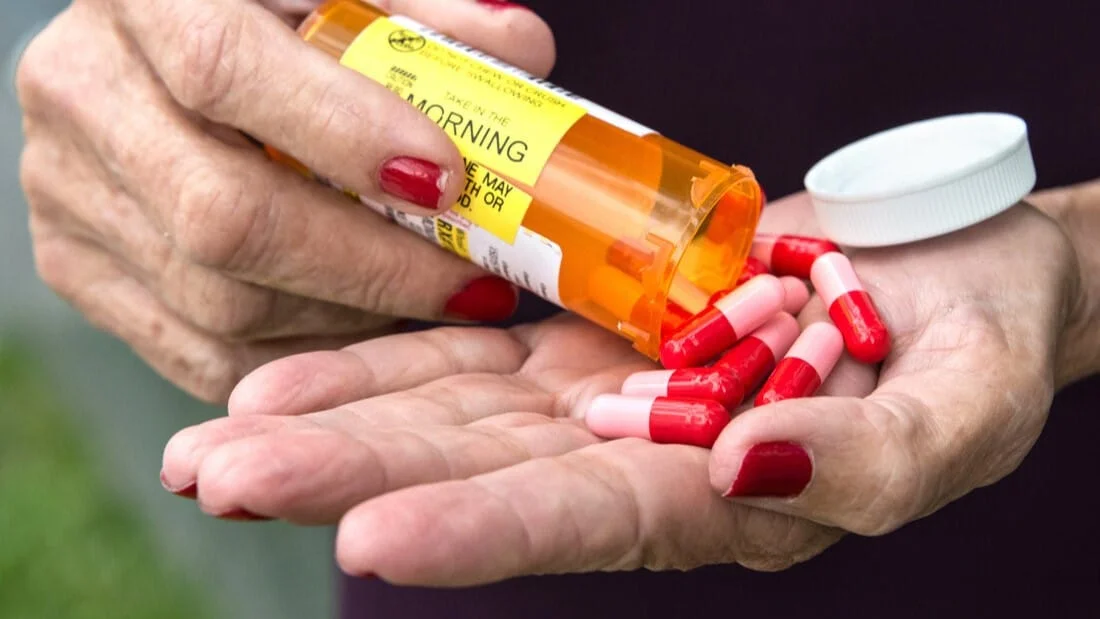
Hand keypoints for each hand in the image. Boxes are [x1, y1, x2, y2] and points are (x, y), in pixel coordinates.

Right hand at [16, 0, 552, 400]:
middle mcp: (84, 92)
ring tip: (426, 298)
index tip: (447, 180)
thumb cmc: (268, 12)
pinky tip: (362, 323)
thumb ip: (421, 14)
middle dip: (371, 266)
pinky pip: (198, 349)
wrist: (157, 46)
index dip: (344, 135)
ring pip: (218, 302)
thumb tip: (521, 57)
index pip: (224, 68)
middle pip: (223, 217)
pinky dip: (300, 353)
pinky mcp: (75, 265)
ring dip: (348, 318)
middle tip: (469, 280)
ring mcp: (66, 191)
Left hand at [157, 189, 1094, 585]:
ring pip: (450, 414)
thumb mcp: (960, 415)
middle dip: (349, 478)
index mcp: (724, 501)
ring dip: (334, 421)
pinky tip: (292, 371)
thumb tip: (743, 470)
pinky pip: (472, 347)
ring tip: (216, 437)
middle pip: (478, 476)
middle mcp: (640, 458)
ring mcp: (603, 393)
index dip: (481, 535)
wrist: (956, 272)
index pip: (587, 523)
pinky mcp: (588, 331)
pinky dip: (386, 358)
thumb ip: (865, 465)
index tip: (364, 541)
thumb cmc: (980, 350)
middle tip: (220, 478)